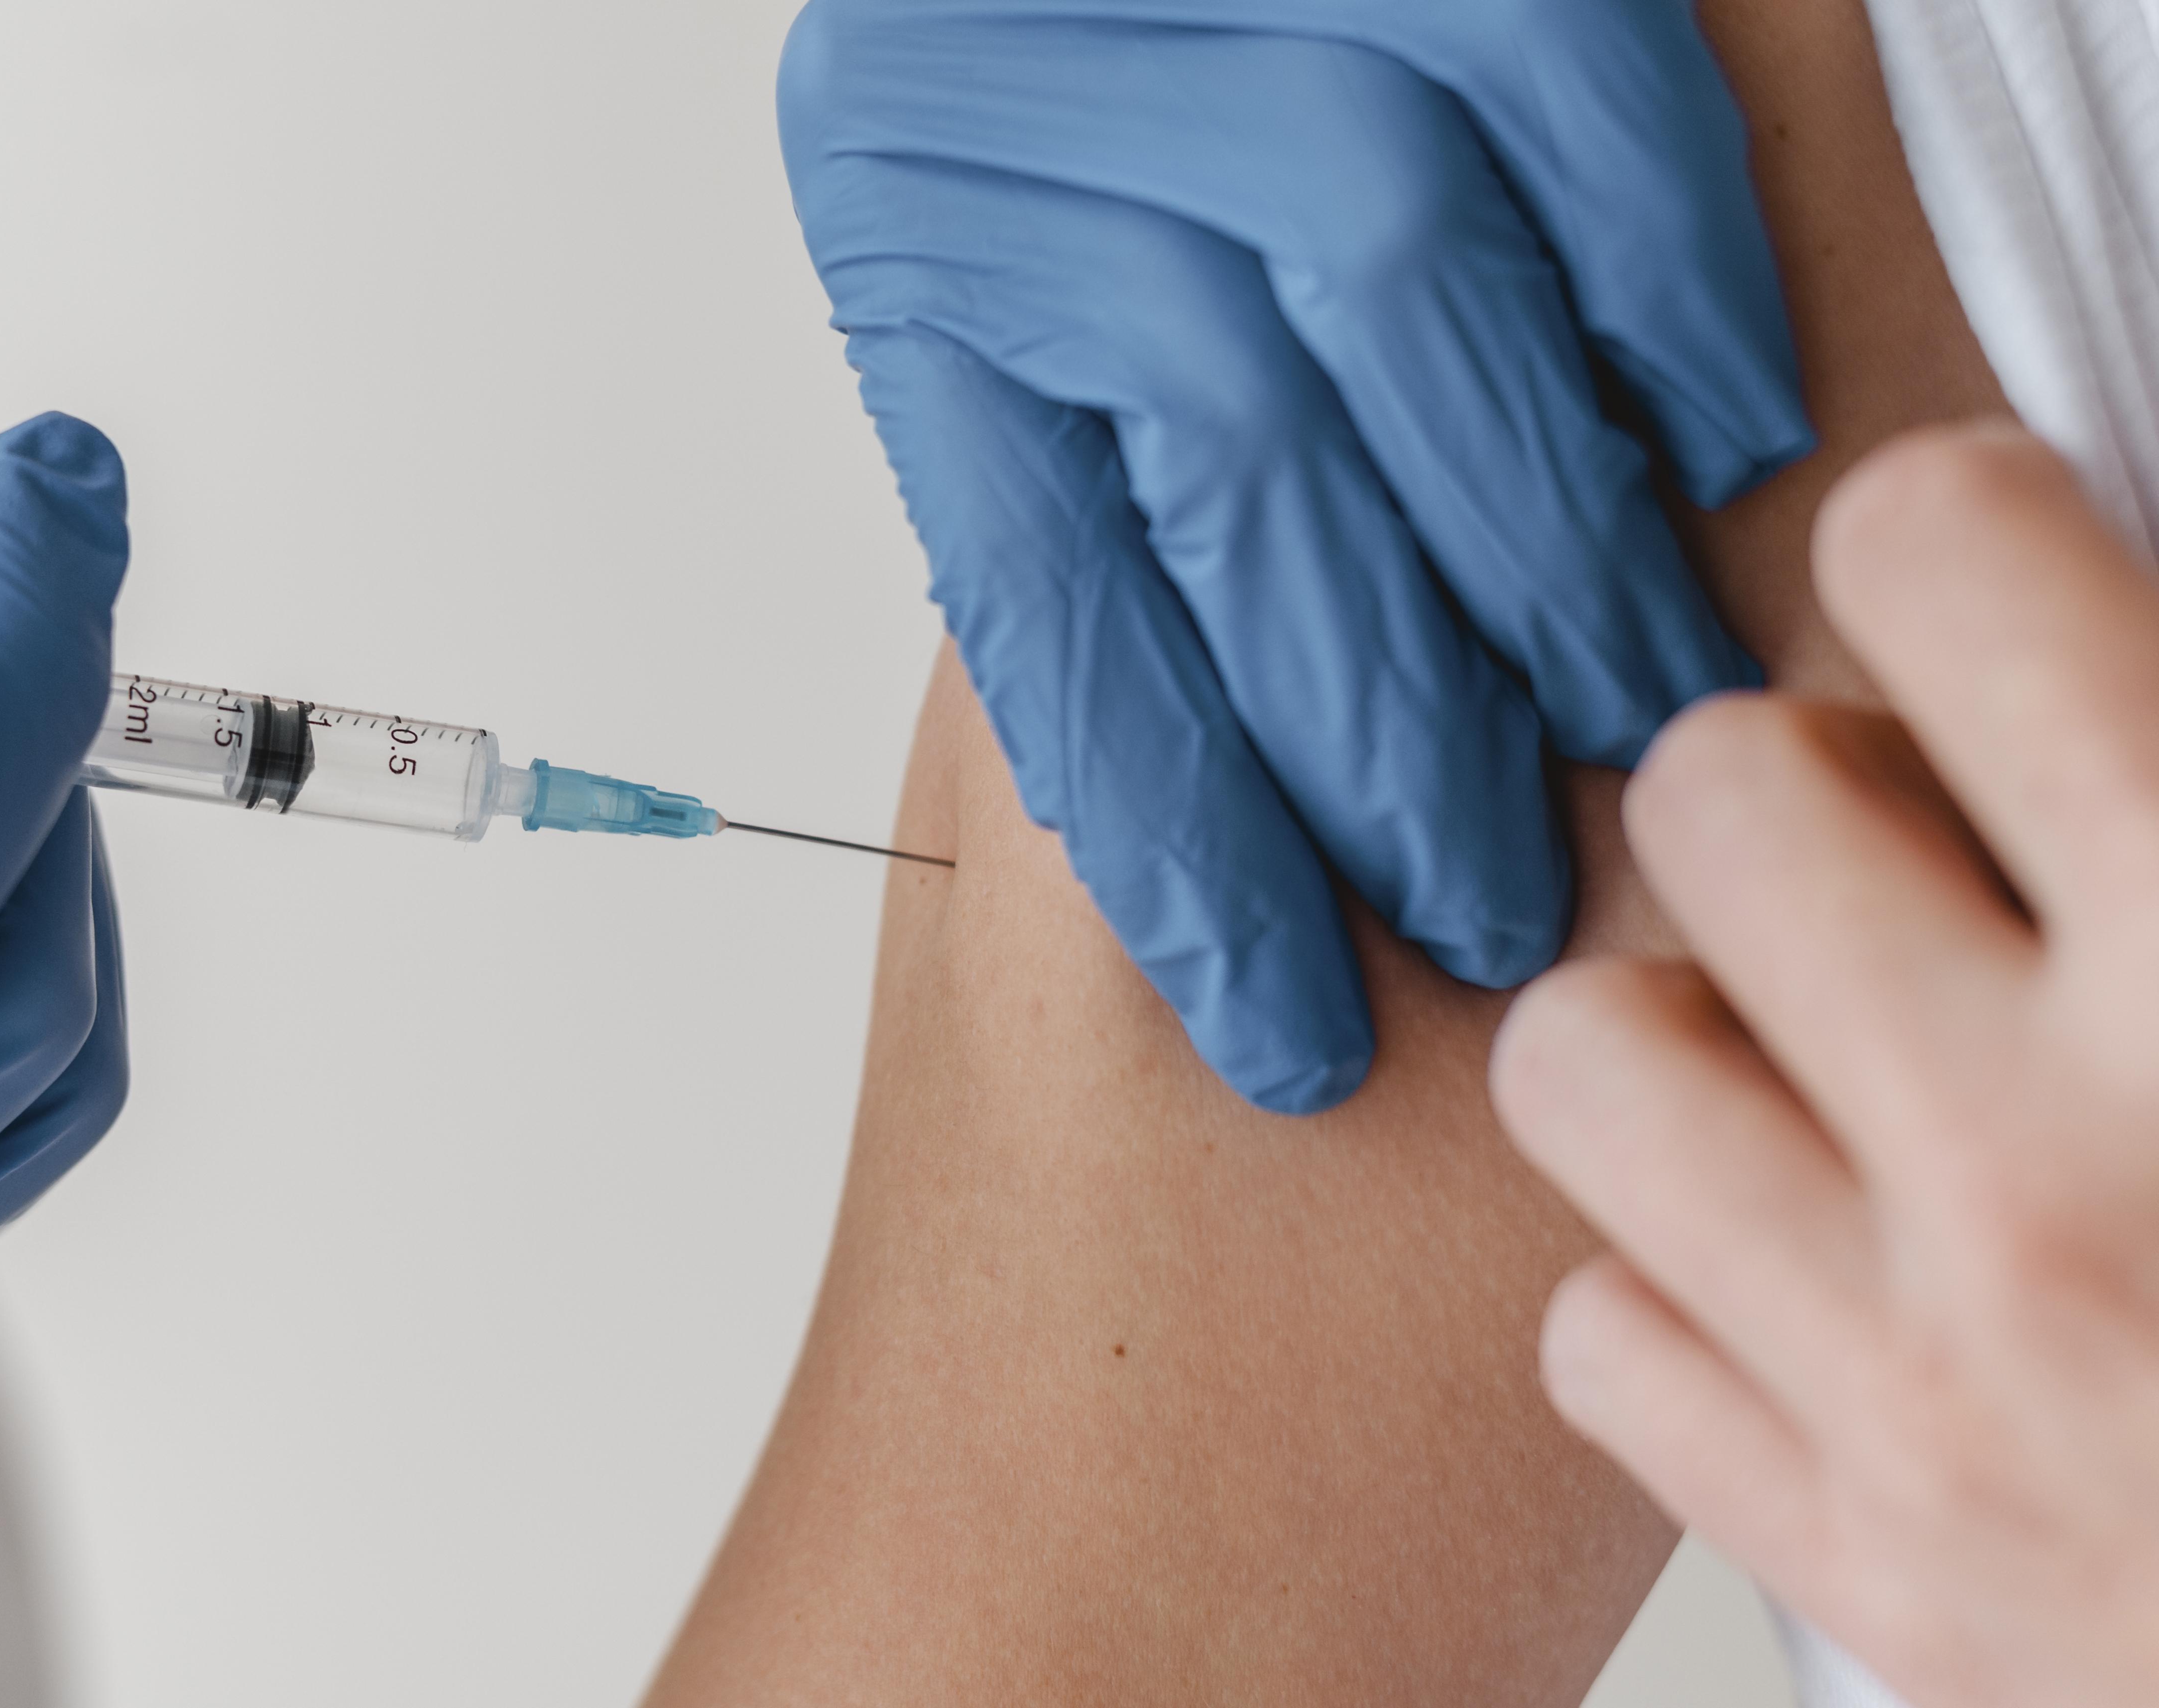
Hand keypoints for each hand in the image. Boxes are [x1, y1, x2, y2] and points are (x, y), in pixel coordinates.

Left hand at [780, 0, 1809, 1110]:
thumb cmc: (1116, 119)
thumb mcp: (1039, 305)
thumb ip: (1120, 491)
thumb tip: (1261, 805)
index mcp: (905, 226)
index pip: (1038, 588)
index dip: (1178, 837)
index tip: (1284, 1027)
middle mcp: (1014, 86)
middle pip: (1236, 463)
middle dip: (1387, 727)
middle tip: (1492, 903)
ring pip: (1402, 298)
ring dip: (1542, 547)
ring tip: (1630, 718)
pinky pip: (1573, 101)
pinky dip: (1668, 292)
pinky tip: (1715, 443)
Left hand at [1494, 424, 2158, 1706]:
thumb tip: (2100, 540)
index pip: (1933, 560)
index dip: (1962, 545)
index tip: (2001, 601)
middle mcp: (2063, 1165)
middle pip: (1710, 789)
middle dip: (1812, 794)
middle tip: (1930, 863)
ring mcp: (1938, 1389)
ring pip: (1583, 1052)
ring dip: (1698, 1035)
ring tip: (1843, 1070)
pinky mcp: (1870, 1564)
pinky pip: (1600, 1326)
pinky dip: (1695, 1295)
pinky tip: (1844, 1280)